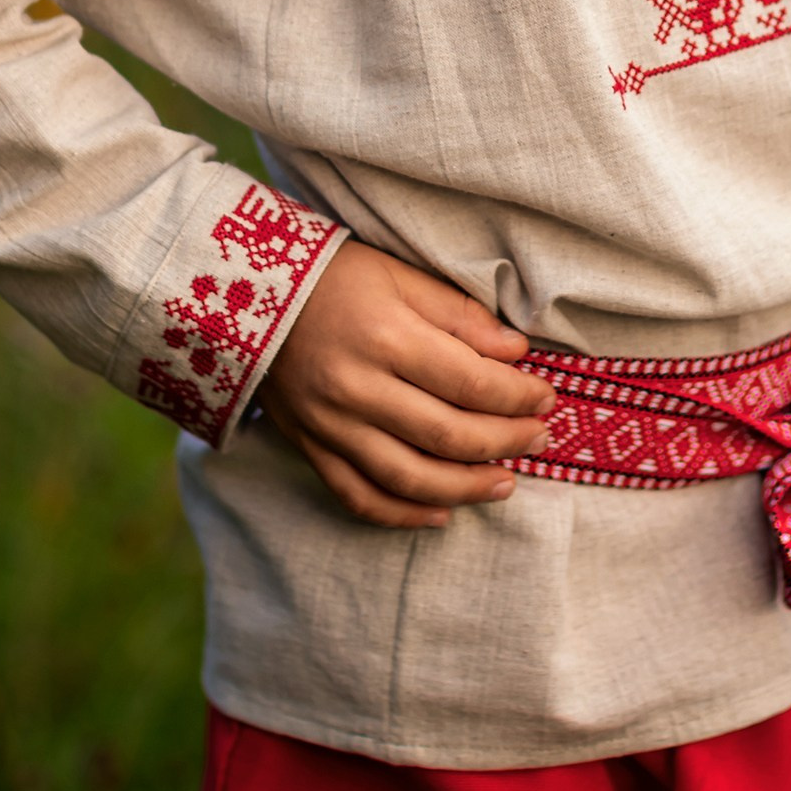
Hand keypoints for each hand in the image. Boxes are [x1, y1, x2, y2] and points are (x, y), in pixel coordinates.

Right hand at [262, 239, 554, 529]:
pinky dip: (402, 515)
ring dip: (466, 487)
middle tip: (540, 438)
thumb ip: (459, 315)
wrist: (244, 291)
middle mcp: (358, 389)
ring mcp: (331, 426)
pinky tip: (441, 514)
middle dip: (505, 441)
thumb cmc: (334, 276)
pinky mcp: (310, 447)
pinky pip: (358, 496)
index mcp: (386, 337)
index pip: (470, 382)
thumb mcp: (400, 275)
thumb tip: (516, 353)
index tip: (546, 397)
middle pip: (448, 434)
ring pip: (409, 477)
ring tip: (507, 483)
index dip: (517, 396)